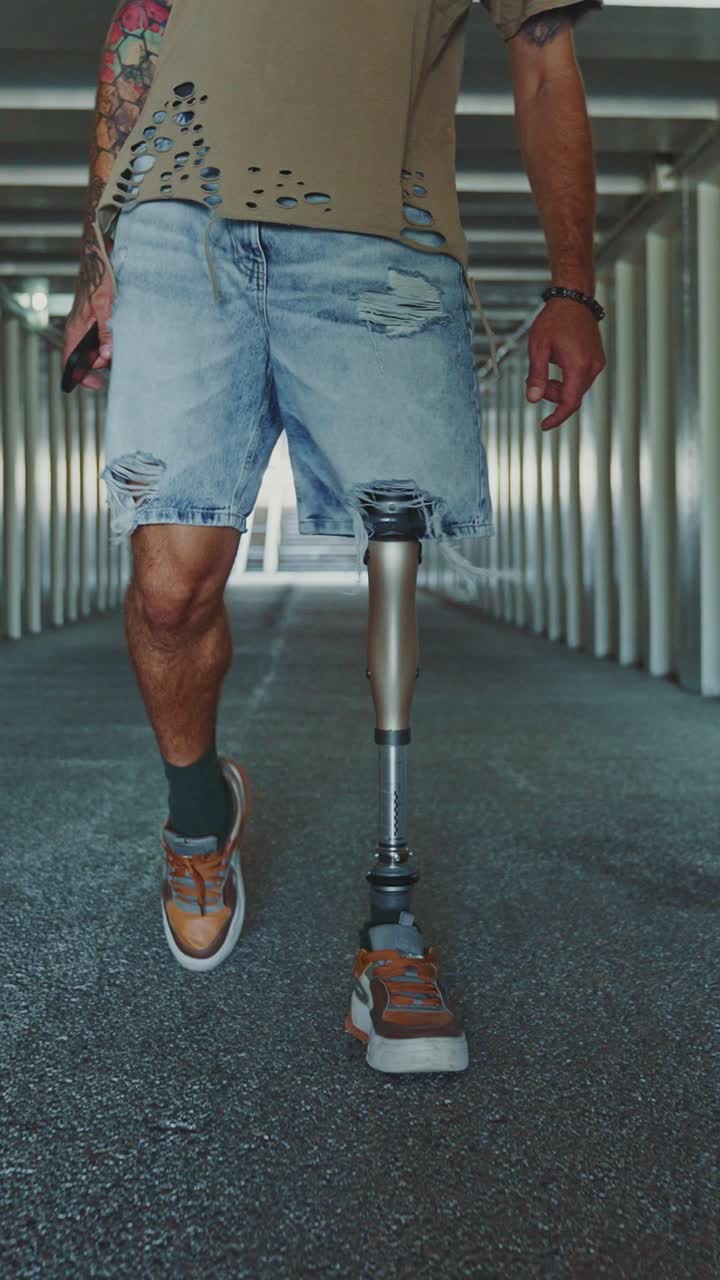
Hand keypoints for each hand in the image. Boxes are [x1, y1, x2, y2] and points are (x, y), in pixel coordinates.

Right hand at [63, 249, 115, 391]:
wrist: (101, 255)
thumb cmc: (99, 276)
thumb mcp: (105, 306)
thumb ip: (105, 332)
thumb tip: (106, 356)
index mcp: (76, 329)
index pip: (70, 362)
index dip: (81, 377)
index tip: (97, 384)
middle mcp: (81, 328)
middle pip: (90, 358)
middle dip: (105, 362)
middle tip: (121, 354)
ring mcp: (90, 324)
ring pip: (100, 348)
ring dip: (113, 349)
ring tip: (126, 341)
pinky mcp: (99, 318)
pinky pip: (106, 336)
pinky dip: (116, 339)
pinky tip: (127, 333)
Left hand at [525, 298, 605, 430]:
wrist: (573, 300)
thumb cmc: (554, 320)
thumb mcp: (538, 348)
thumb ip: (536, 375)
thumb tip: (532, 400)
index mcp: (578, 366)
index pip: (569, 403)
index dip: (556, 418)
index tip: (544, 426)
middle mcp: (592, 367)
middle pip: (571, 397)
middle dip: (552, 395)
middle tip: (533, 380)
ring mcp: (597, 363)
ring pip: (576, 388)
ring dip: (559, 386)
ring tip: (544, 366)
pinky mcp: (597, 359)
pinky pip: (581, 378)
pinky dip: (567, 378)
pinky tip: (556, 362)